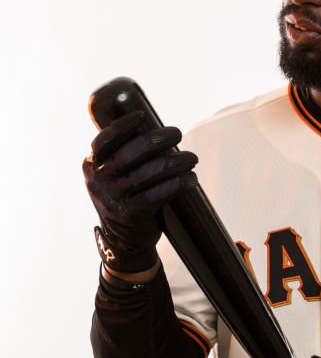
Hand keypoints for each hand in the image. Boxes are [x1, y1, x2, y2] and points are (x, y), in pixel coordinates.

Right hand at [83, 110, 197, 272]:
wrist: (122, 241)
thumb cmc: (124, 198)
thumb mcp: (112, 176)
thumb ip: (123, 155)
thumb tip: (153, 129)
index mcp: (92, 166)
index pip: (105, 140)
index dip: (123, 126)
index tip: (143, 116)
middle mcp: (99, 181)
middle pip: (131, 152)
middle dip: (158, 139)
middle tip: (177, 134)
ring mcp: (114, 198)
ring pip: (149, 173)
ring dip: (176, 162)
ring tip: (192, 158)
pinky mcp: (131, 214)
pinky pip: (158, 194)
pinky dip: (177, 184)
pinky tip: (190, 179)